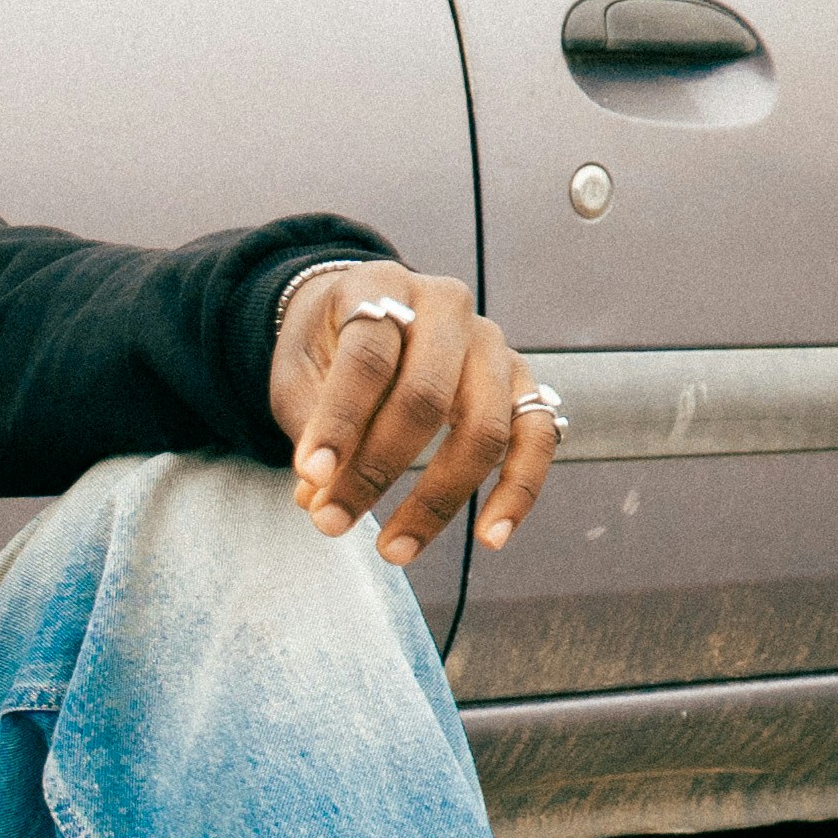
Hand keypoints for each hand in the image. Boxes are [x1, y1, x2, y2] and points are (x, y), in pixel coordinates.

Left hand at [268, 261, 560, 562]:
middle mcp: (446, 308)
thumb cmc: (330, 346)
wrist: (372, 309)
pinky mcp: (521, 381)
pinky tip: (491, 537)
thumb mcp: (300, 369)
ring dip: (437, 499)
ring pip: (483, 428)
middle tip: (332, 522)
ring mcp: (492, 343)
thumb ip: (309, 425)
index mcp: (382, 287)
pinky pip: (537, 437)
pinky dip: (519, 491)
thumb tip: (317, 494)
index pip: (369, 356)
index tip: (311, 476)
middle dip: (377, 469)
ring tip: (394, 549)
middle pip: (426, 396)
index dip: (339, 420)